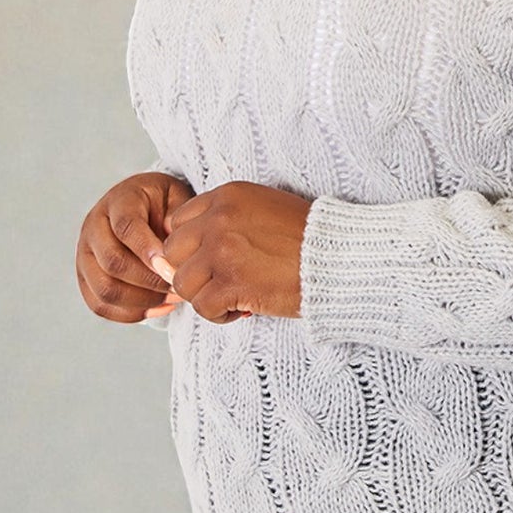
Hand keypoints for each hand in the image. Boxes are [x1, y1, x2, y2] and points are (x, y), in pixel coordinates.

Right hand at [76, 169, 194, 323]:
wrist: (144, 206)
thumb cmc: (164, 203)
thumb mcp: (177, 197)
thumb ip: (177, 218)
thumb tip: (171, 249)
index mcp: (119, 201)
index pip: (125, 227)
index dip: (147, 250)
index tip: (170, 266)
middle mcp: (94, 227)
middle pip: (112, 263)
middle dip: (149, 281)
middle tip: (178, 287)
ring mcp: (85, 254)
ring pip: (105, 289)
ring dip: (142, 301)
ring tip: (172, 299)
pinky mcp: (85, 278)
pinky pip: (100, 305)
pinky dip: (131, 313)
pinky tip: (160, 307)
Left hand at [159, 181, 312, 323]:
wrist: (339, 257)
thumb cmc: (310, 236)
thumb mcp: (266, 208)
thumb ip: (229, 218)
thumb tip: (198, 247)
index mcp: (228, 196)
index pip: (179, 221)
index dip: (190, 247)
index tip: (210, 260)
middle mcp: (219, 220)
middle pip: (172, 252)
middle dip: (192, 272)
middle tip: (217, 282)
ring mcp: (222, 251)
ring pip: (183, 283)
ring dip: (204, 296)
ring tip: (231, 298)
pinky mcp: (232, 284)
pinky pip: (203, 307)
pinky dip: (219, 315)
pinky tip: (242, 309)